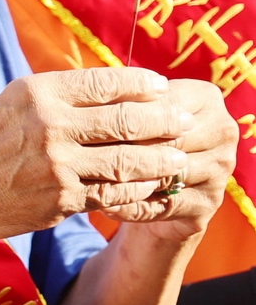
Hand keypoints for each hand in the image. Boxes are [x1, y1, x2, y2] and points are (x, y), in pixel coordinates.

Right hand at [0, 67, 193, 245]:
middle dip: (163, 122)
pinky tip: (147, 186)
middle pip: (126, 120)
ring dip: (160, 160)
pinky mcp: (61, 199)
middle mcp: (49, 124)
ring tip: (177, 158)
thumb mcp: (8, 105)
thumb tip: (108, 92)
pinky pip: (112, 193)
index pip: (105, 82)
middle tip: (185, 122)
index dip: (142, 85)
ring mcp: (57, 164)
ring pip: (127, 160)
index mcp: (36, 92)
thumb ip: (55, 98)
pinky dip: (135, 191)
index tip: (162, 88)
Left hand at [95, 78, 234, 234]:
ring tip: (87, 181)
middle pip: (167, 140)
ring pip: (165, 174)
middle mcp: (221, 130)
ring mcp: (220, 168)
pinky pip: (163, 206)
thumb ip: (117, 104)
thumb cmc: (135, 137)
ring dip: (125, 181)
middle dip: (123, 148)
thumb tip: (86, 107)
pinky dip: (131, 207)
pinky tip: (103, 206)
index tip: (84, 121)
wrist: (156, 185)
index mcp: (205, 97)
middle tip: (82, 153)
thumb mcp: (129, 114)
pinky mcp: (208, 202)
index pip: (161, 104)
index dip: (122, 114)